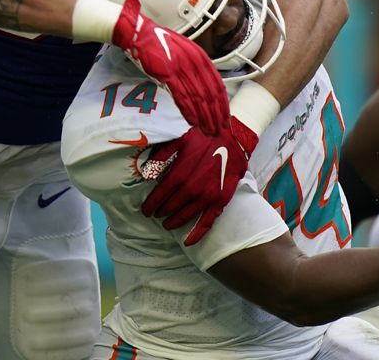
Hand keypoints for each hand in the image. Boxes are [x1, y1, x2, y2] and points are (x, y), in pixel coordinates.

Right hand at [112, 0, 229, 135]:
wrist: (139, 33)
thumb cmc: (159, 42)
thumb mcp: (183, 50)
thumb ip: (193, 66)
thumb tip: (201, 86)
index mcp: (200, 56)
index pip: (217, 84)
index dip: (222, 103)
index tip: (225, 117)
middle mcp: (194, 62)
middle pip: (210, 93)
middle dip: (217, 114)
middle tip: (220, 129)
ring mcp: (181, 68)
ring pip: (198, 97)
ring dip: (205, 116)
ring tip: (209, 130)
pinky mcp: (167, 74)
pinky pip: (182, 96)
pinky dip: (189, 110)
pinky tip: (194, 122)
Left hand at [140, 118, 256, 245]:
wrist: (233, 137)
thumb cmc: (204, 136)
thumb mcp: (179, 138)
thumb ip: (162, 156)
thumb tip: (146, 173)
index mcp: (182, 172)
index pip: (161, 193)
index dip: (152, 203)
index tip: (145, 210)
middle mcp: (194, 187)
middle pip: (172, 205)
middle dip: (162, 212)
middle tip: (155, 216)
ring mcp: (209, 195)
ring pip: (187, 214)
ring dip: (175, 221)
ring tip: (167, 225)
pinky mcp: (221, 199)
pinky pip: (208, 220)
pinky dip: (198, 232)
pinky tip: (189, 241)